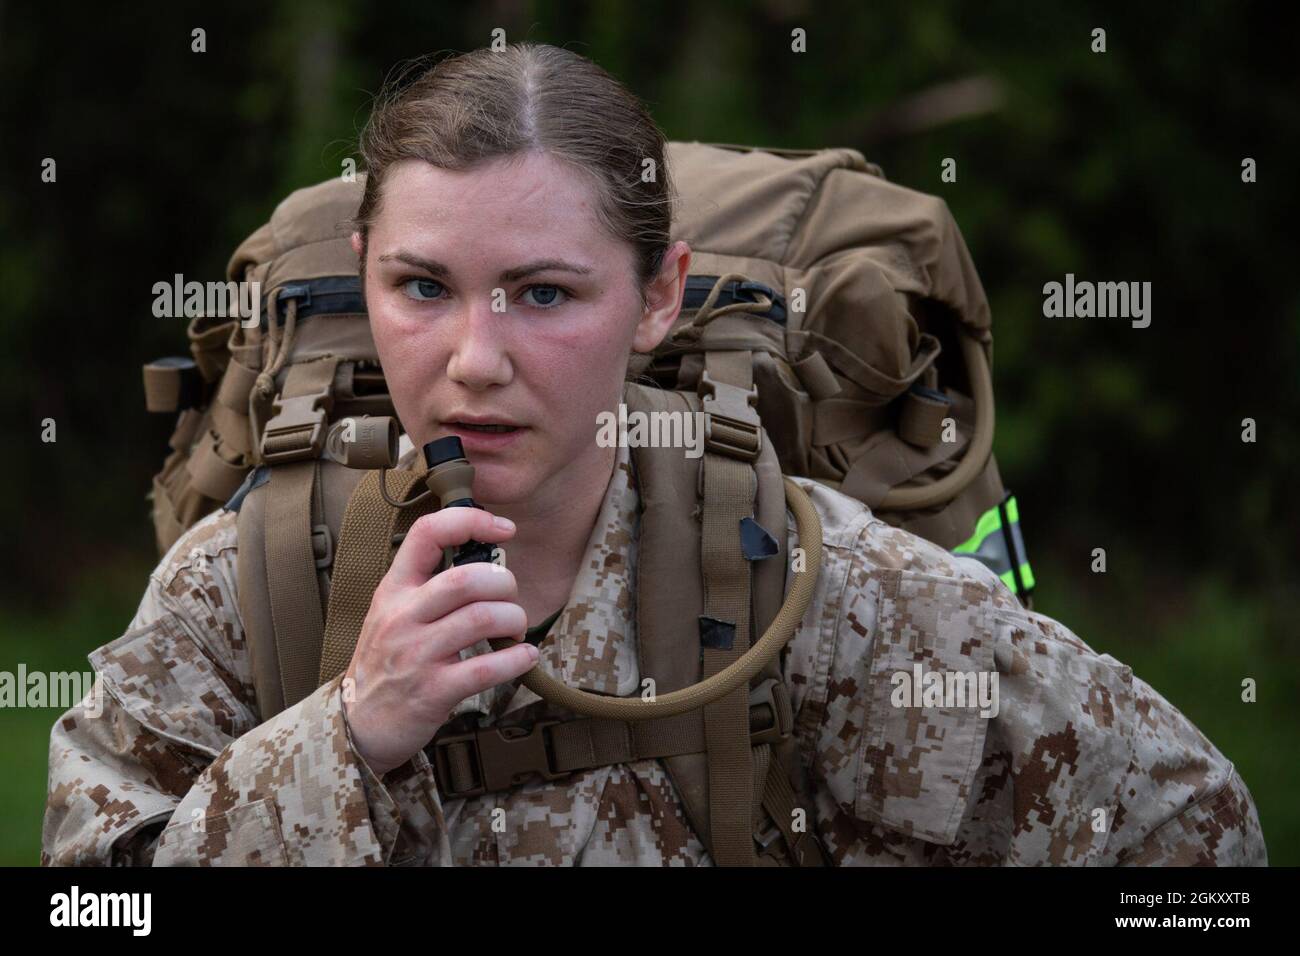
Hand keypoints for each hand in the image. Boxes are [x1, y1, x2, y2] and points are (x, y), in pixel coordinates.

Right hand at [342, 507, 535, 776]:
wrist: (358, 724)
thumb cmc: (386, 663)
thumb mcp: (391, 613)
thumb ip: (427, 586)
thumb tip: (484, 559)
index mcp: (394, 590)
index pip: (427, 533)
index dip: (471, 520)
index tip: (505, 528)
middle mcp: (403, 617)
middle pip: (466, 579)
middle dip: (505, 584)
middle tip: (511, 599)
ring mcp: (417, 655)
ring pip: (482, 619)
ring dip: (514, 620)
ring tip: (516, 629)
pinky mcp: (433, 691)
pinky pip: (487, 668)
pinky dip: (517, 660)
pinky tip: (525, 657)